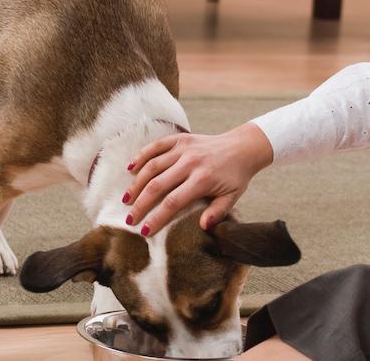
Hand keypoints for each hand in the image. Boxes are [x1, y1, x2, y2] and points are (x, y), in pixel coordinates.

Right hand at [124, 122, 273, 235]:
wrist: (242, 147)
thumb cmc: (236, 176)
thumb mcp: (232, 197)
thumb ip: (218, 212)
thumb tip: (202, 227)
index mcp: (202, 180)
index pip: (173, 202)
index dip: (156, 217)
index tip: (145, 230)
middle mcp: (190, 163)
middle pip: (157, 185)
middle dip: (141, 204)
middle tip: (130, 219)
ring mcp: (183, 148)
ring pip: (152, 166)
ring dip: (137, 183)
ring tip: (126, 199)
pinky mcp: (180, 138)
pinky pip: (156, 146)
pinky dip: (142, 156)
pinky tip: (131, 169)